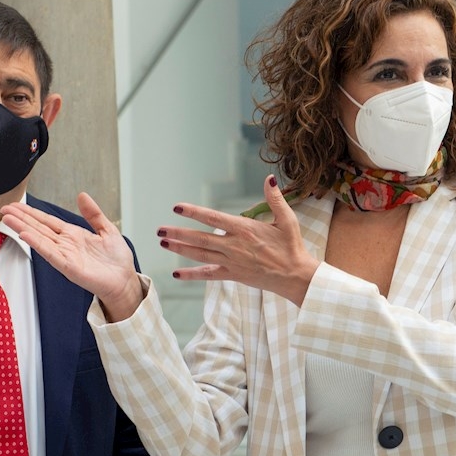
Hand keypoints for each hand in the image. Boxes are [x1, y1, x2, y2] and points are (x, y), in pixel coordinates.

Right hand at [1, 193, 142, 320]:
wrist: (125, 280)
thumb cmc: (116, 260)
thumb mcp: (107, 230)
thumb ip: (93, 214)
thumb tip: (83, 196)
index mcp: (73, 235)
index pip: (47, 221)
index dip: (31, 213)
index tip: (16, 206)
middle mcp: (65, 244)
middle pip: (38, 228)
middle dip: (21, 218)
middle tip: (4, 208)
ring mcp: (65, 255)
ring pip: (40, 239)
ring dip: (23, 228)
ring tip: (8, 218)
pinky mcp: (69, 267)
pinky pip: (50, 253)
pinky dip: (38, 244)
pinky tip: (26, 235)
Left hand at [161, 175, 319, 305]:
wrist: (295, 276)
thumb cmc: (292, 246)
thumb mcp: (287, 219)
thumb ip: (275, 199)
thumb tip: (269, 179)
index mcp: (245, 229)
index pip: (213, 218)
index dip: (193, 212)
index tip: (177, 207)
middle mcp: (234, 246)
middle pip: (200, 238)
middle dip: (178, 233)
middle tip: (159, 230)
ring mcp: (231, 262)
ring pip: (200, 254)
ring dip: (180, 249)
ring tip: (163, 243)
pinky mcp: (233, 275)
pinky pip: (208, 275)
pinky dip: (192, 275)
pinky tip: (177, 274)